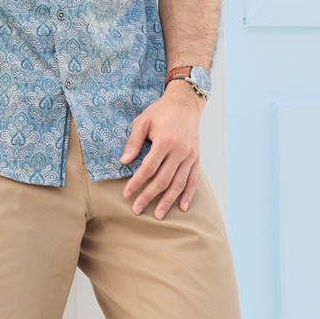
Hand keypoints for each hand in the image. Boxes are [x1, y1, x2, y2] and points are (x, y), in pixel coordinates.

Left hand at [119, 80, 204, 218]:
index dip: (137, 183)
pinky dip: (188, 195)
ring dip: (168, 201)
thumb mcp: (143, 121)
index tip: (127, 194)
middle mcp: (179, 151)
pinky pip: (193, 180)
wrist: (184, 103)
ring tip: (158, 215)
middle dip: (149, 196)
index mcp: (165, 141)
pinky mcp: (196, 158)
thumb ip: (134, 142)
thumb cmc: (161, 111)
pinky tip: (182, 207)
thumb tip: (124, 161)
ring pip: (178, 183)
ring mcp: (190, 156)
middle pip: (163, 180)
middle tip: (137, 209)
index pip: (148, 168)